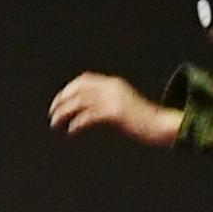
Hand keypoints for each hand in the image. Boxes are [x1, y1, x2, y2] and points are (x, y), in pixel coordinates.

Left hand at [48, 72, 181, 146]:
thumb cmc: (142, 122)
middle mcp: (112, 88)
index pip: (84, 79)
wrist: (160, 127)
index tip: (58, 101)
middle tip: (52, 114)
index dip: (68, 89)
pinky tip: (71, 131)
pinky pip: (89, 116)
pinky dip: (77, 124)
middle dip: (61, 100)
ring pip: (80, 102)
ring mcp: (114, 100)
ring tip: (55, 124)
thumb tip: (85, 113)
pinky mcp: (115, 113)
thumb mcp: (122, 108)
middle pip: (79, 89)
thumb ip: (106, 105)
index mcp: (114, 84)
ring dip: (64, 113)